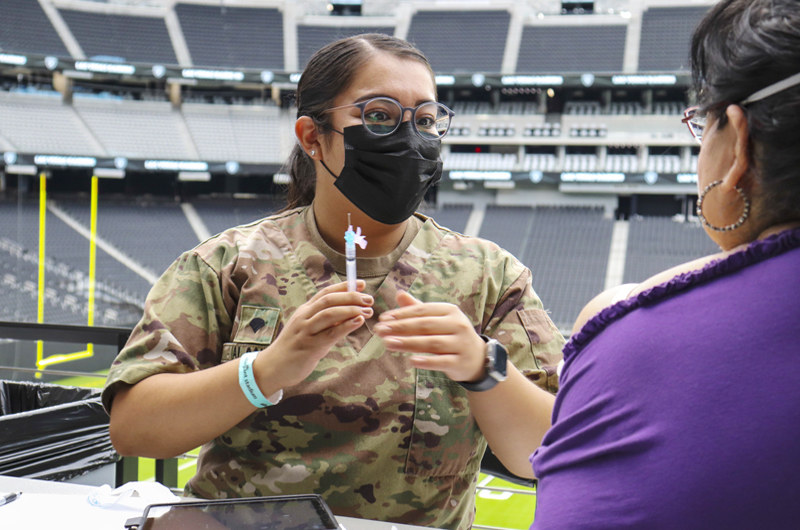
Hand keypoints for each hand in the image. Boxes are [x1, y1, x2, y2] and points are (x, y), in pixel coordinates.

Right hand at [256, 280, 372, 388]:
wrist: (272, 367)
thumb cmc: (294, 348)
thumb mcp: (309, 330)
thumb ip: (326, 322)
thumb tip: (349, 314)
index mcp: (304, 311)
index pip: (325, 292)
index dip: (344, 286)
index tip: (361, 283)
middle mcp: (304, 317)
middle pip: (329, 300)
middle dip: (351, 297)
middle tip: (369, 299)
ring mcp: (305, 331)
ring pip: (329, 314)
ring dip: (350, 309)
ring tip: (367, 311)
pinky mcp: (309, 347)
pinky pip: (329, 334)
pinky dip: (345, 326)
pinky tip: (358, 322)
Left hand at [374, 291, 485, 382]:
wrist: (477, 357)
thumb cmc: (451, 335)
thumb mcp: (438, 319)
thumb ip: (417, 308)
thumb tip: (398, 293)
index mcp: (450, 311)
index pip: (422, 310)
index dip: (401, 314)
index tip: (383, 319)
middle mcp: (457, 324)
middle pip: (425, 325)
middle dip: (400, 327)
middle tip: (379, 331)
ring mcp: (460, 344)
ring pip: (431, 343)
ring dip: (408, 343)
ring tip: (387, 344)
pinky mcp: (460, 361)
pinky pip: (442, 361)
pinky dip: (427, 361)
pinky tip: (411, 361)